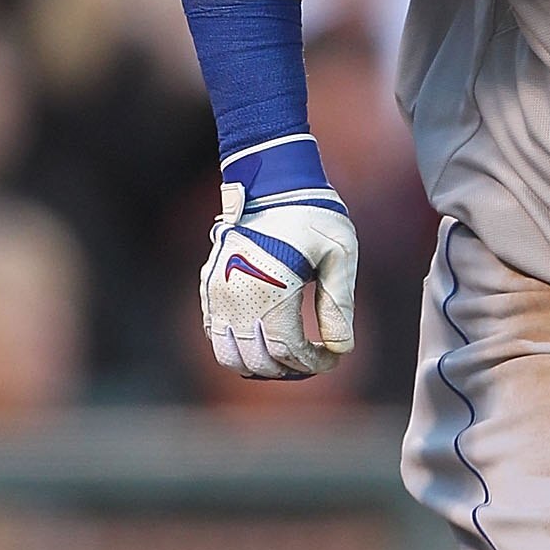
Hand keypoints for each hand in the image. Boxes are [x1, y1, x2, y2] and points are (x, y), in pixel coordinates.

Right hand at [200, 183, 359, 378]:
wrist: (272, 181)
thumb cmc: (313, 215)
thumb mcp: (339, 256)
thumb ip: (339, 306)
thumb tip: (342, 350)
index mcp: (271, 289)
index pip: (289, 350)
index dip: (313, 364)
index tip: (332, 358)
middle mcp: (237, 295)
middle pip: (258, 360)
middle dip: (289, 369)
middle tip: (313, 360)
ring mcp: (217, 292)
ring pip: (228, 355)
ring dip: (259, 364)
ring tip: (287, 357)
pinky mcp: (208, 285)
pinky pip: (214, 333)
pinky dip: (237, 346)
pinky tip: (264, 339)